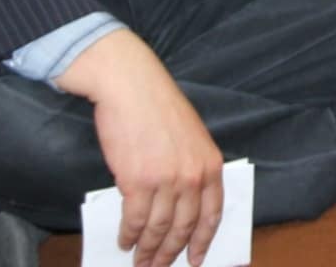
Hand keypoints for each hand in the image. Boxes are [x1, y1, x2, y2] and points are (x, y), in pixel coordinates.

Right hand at [58, 31, 225, 266]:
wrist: (131, 86)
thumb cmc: (158, 107)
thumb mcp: (190, 136)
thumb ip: (191, 167)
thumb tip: (180, 203)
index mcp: (210, 164)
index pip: (212, 215)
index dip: (203, 241)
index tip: (195, 259)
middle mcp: (192, 176)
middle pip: (184, 228)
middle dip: (170, 253)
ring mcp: (166, 181)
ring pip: (159, 229)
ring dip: (147, 250)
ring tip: (139, 261)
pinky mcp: (138, 182)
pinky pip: (135, 220)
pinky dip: (129, 235)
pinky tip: (124, 241)